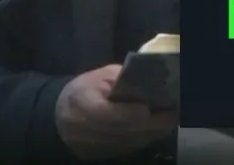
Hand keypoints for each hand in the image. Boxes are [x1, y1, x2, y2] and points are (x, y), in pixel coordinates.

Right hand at [55, 64, 176, 159]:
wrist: (60, 117)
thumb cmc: (84, 91)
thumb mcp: (99, 76)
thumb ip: (122, 79)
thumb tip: (149, 82)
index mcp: (82, 103)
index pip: (106, 114)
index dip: (127, 114)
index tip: (147, 108)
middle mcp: (87, 130)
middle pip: (124, 131)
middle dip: (151, 123)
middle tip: (173, 112)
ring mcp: (95, 147)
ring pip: (131, 142)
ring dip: (153, 131)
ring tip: (170, 117)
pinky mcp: (103, 156)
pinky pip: (130, 148)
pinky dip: (145, 137)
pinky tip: (156, 126)